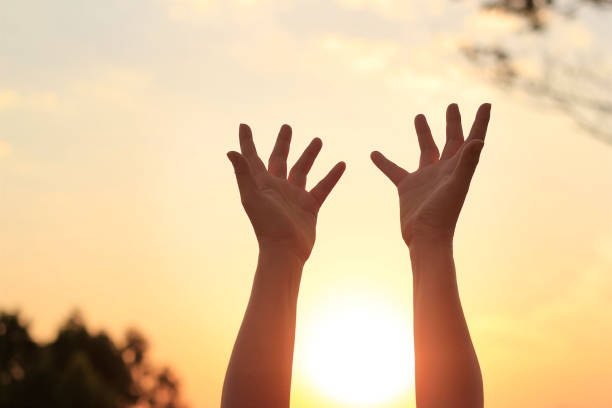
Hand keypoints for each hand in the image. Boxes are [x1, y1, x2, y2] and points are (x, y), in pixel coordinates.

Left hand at [227, 124, 345, 262]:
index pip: (252, 158)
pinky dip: (331, 176)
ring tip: (318, 140)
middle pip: (280, 159)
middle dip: (283, 143)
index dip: (247, 142)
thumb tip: (231, 151)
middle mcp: (277, 188)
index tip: (244, 125)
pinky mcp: (309, 207)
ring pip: (302, 170)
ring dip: (309, 155)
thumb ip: (243, 174)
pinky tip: (341, 164)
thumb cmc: (266, 225)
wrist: (285, 252)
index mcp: (262, 183)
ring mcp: (294, 197)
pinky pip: (322, 187)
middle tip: (287, 127)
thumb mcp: (253, 197)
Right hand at [371, 103, 490, 247]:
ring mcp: (425, 178)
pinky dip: (384, 162)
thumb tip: (479, 140)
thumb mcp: (456, 186)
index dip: (480, 122)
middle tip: (452, 106)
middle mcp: (444, 170)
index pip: (472, 139)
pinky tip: (373, 154)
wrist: (425, 238)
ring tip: (419, 115)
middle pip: (451, 140)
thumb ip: (467, 162)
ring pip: (426, 149)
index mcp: (458, 167)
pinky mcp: (408, 187)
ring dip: (424, 133)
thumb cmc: (443, 215)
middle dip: (453, 122)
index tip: (486, 104)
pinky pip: (394, 170)